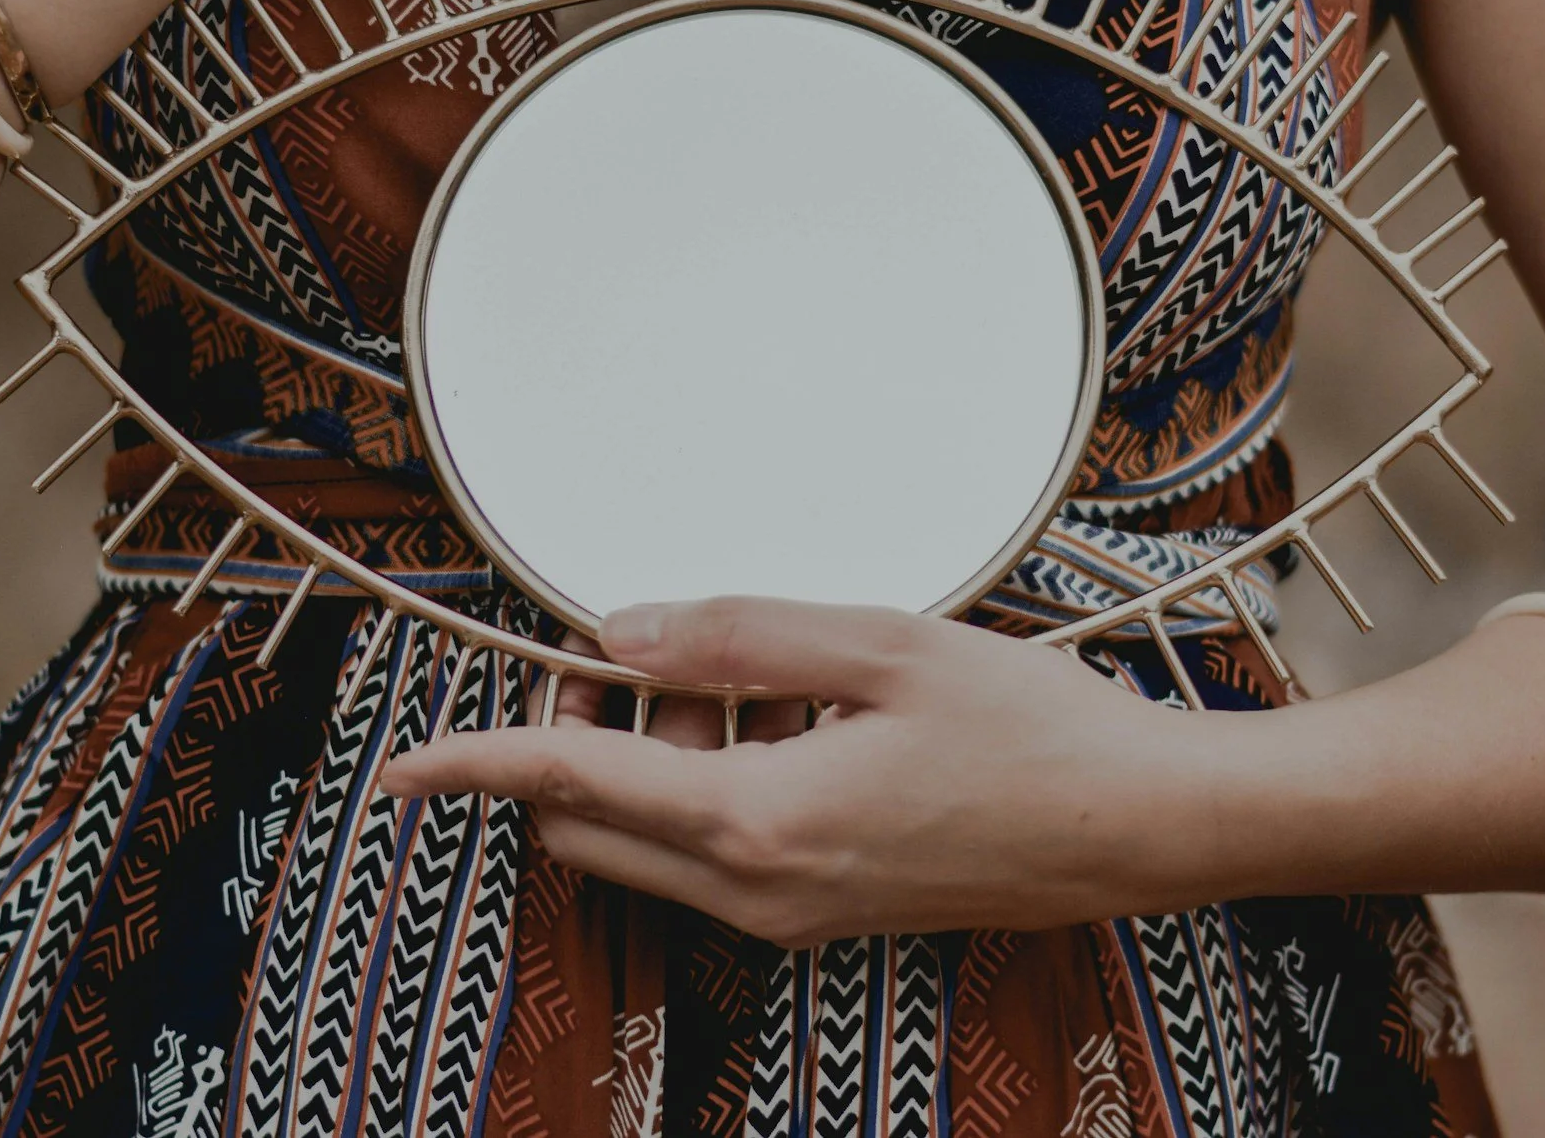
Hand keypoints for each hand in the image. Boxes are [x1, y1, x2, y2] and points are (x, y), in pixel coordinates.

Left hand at [381, 597, 1226, 946]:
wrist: (1139, 829)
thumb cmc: (1032, 732)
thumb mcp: (881, 647)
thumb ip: (740, 635)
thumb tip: (623, 630)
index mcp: (758, 824)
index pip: (571, 790)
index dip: (477, 767)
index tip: (405, 765)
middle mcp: (759, 892)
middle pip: (594, 828)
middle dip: (574, 745)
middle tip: (624, 653)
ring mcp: (795, 915)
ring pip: (657, 841)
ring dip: (658, 760)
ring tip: (759, 672)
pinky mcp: (829, 913)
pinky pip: (722, 854)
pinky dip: (715, 786)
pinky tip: (799, 717)